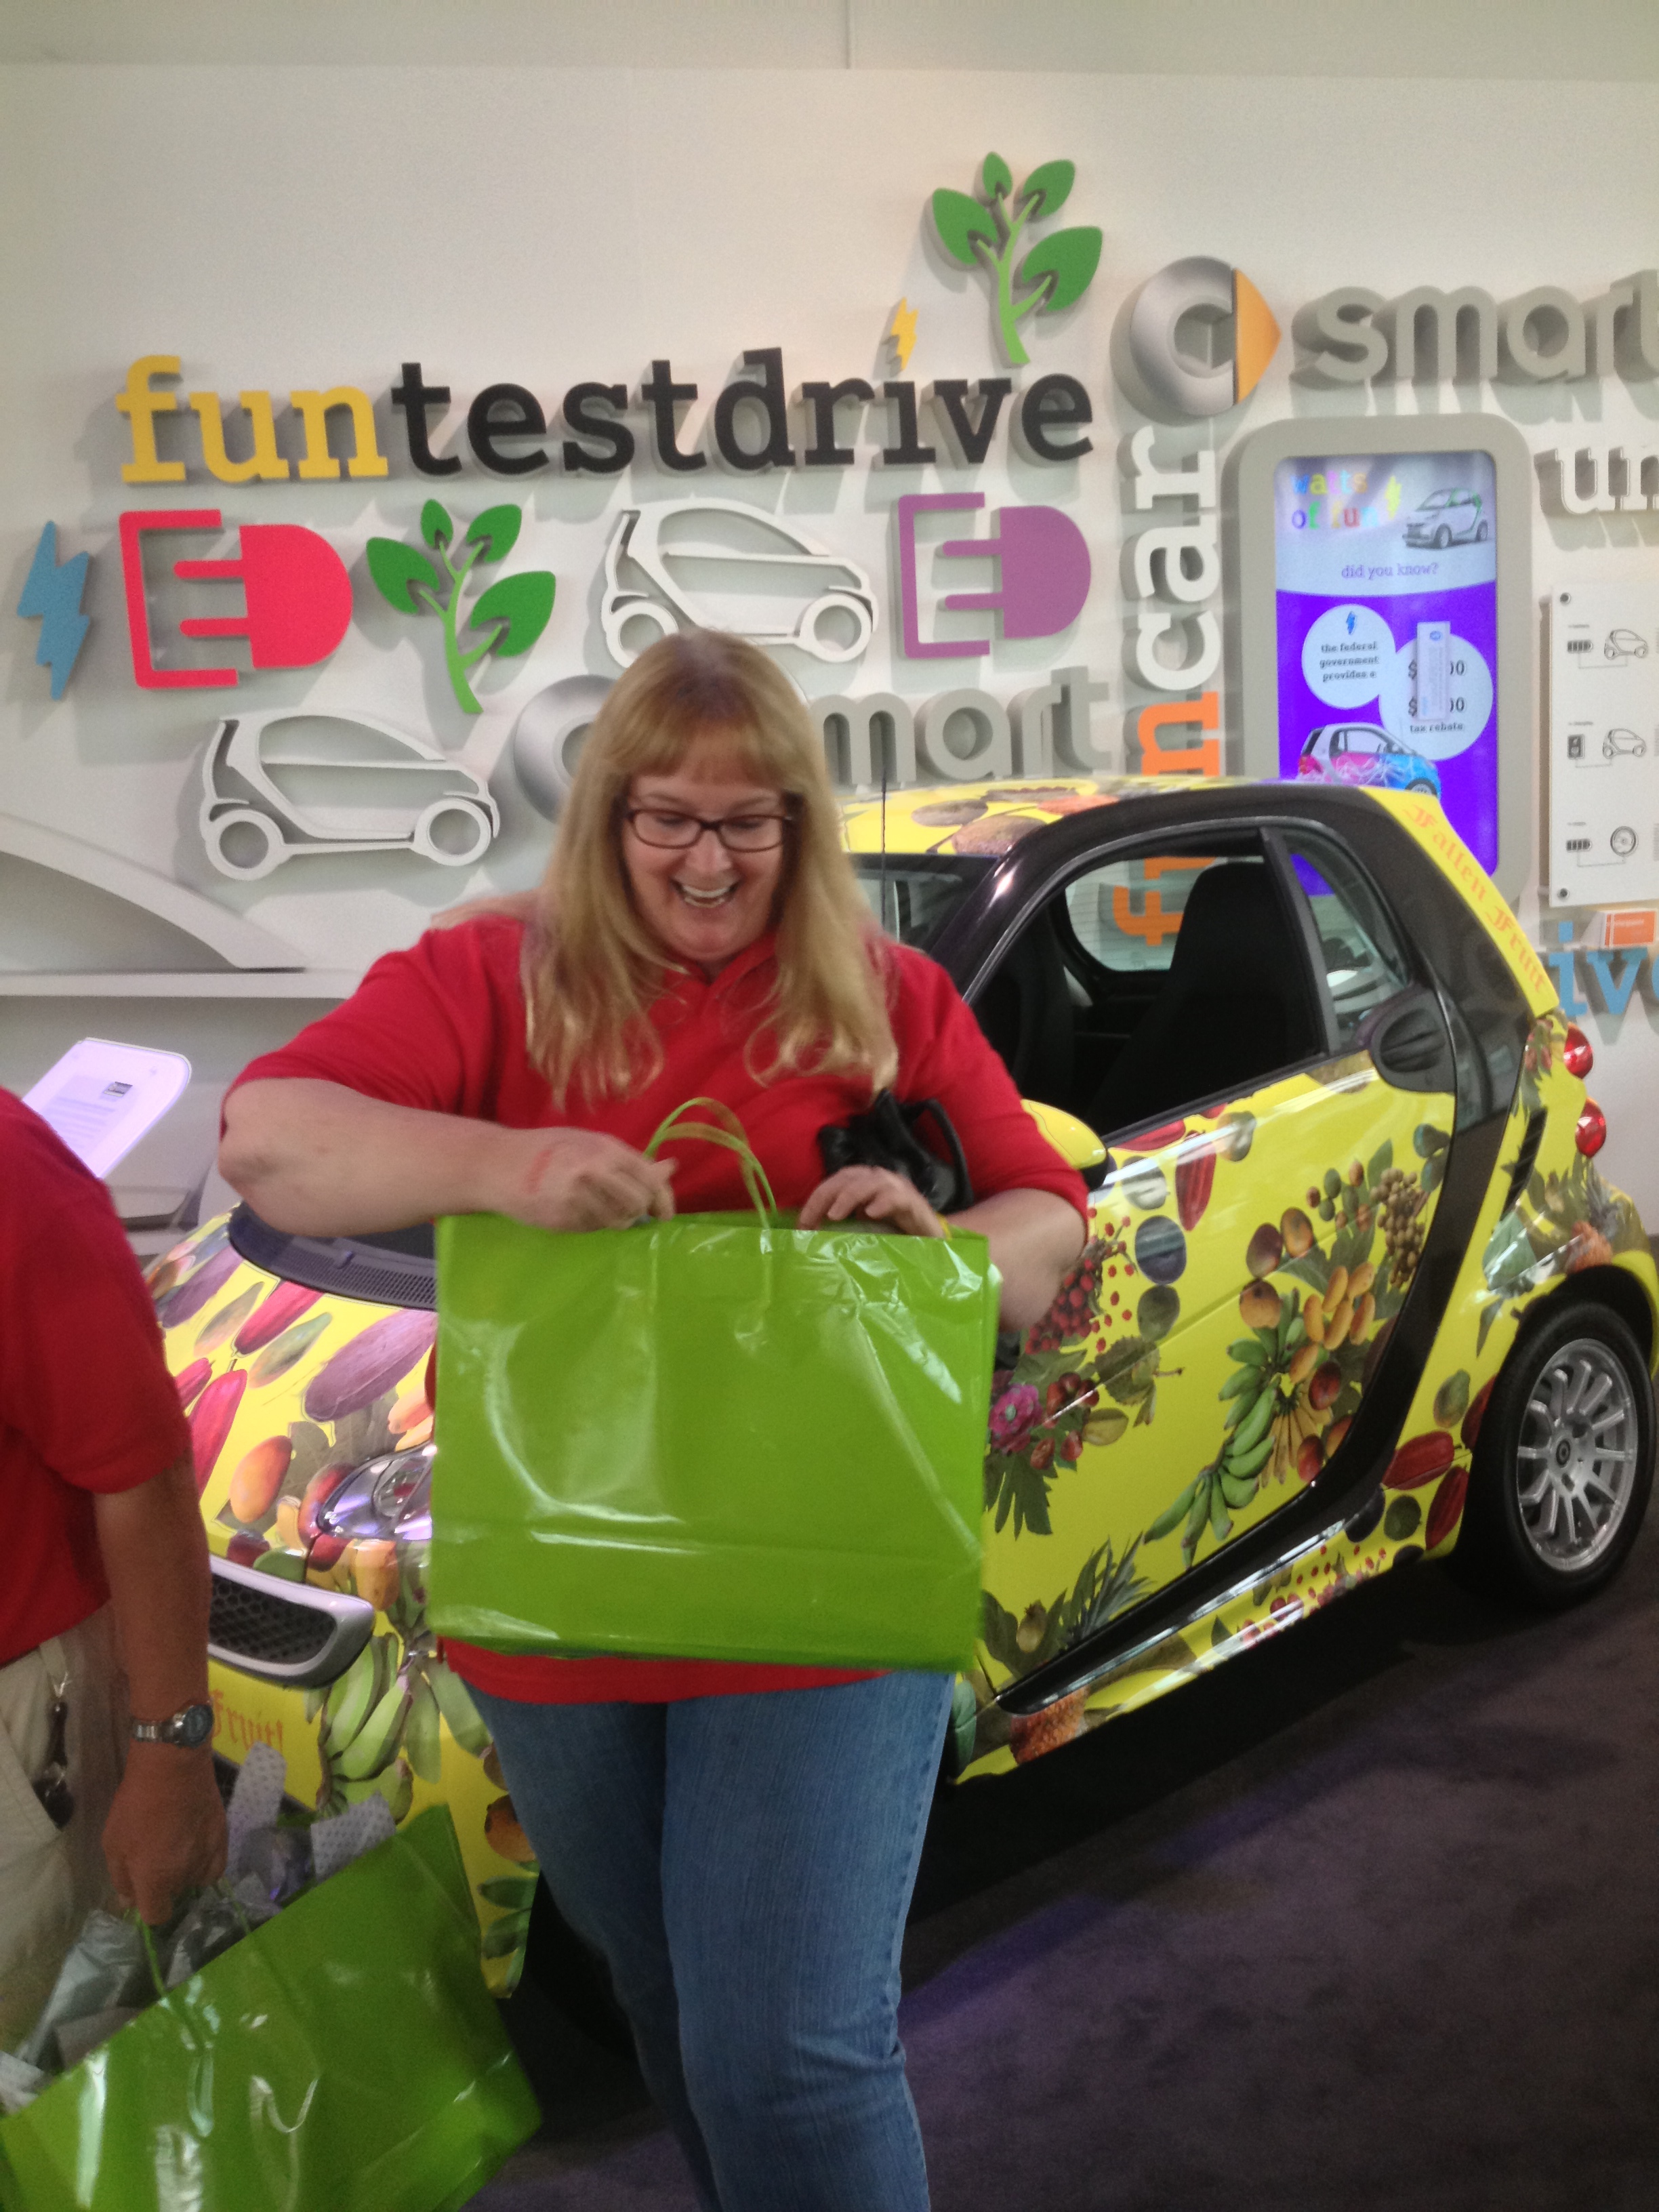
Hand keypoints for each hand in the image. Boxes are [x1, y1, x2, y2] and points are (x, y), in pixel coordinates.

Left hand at [103, 1744, 227, 1924]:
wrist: (172, 1767)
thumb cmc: (135, 1805)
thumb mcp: (113, 1842)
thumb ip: (121, 1877)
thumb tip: (130, 1901)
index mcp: (156, 1880)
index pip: (156, 1915)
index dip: (147, 1907)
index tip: (141, 1892)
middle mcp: (185, 1876)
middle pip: (175, 1895)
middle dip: (163, 1884)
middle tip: (154, 1858)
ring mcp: (207, 1856)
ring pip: (195, 1881)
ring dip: (184, 1873)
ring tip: (175, 1849)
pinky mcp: (223, 1838)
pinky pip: (216, 1867)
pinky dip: (205, 1865)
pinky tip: (196, 1852)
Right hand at [500, 1127, 675, 1232]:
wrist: (499, 1164)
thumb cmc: (549, 1150)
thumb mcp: (591, 1145)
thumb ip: (630, 1161)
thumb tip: (671, 1167)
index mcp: (606, 1148)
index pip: (649, 1179)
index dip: (663, 1200)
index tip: (664, 1214)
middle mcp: (595, 1170)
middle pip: (638, 1204)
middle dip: (639, 1212)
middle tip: (627, 1211)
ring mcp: (579, 1196)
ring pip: (618, 1221)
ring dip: (614, 1220)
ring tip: (595, 1207)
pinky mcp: (564, 1218)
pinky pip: (592, 1228)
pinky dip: (589, 1223)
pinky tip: (572, 1210)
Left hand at [797, 1167, 947, 1237]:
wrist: (933, 1239)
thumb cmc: (894, 1233)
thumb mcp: (863, 1228)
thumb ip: (842, 1226)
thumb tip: (808, 1235)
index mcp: (864, 1183)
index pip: (834, 1182)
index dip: (815, 1200)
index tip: (802, 1225)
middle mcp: (879, 1180)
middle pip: (848, 1178)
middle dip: (826, 1197)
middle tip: (810, 1221)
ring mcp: (898, 1189)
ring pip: (870, 1182)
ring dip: (849, 1196)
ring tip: (834, 1215)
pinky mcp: (915, 1203)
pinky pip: (897, 1197)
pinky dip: (882, 1202)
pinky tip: (870, 1213)